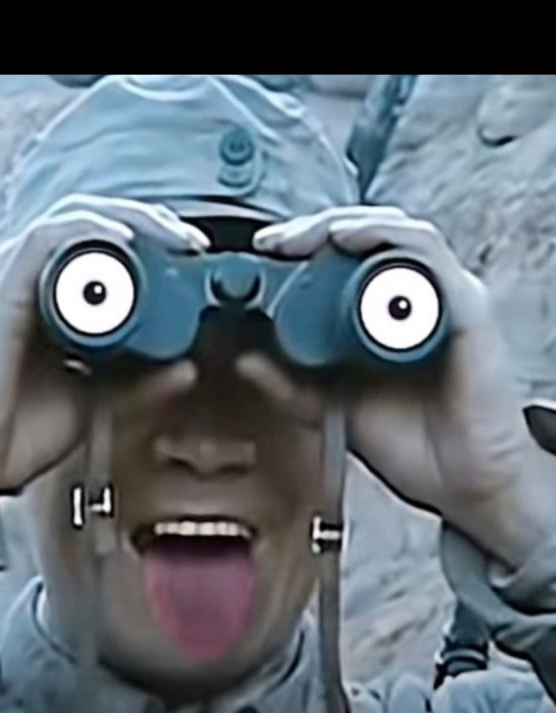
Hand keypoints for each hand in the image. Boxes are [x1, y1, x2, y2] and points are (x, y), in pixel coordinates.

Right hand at [0, 198, 207, 525]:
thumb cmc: (5, 435)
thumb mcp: (89, 402)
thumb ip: (135, 383)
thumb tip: (186, 368)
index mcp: (33, 295)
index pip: (93, 244)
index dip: (146, 240)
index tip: (191, 259)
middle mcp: (14, 275)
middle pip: (87, 221)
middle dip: (148, 222)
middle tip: (192, 242)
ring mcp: (2, 275)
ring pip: (73, 217)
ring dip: (131, 220)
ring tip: (173, 238)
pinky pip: (48, 237)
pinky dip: (92, 232)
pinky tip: (128, 242)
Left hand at [241, 206, 554, 567]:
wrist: (461, 487)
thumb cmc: (416, 445)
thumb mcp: (337, 407)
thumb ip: (294, 385)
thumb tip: (246, 360)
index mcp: (391, 313)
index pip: (351, 254)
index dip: (305, 241)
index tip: (265, 247)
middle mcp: (422, 298)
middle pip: (370, 233)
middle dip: (315, 227)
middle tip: (275, 240)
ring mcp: (447, 299)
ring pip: (398, 232)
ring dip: (346, 225)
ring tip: (305, 237)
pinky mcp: (466, 309)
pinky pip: (427, 256)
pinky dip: (387, 239)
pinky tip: (351, 240)